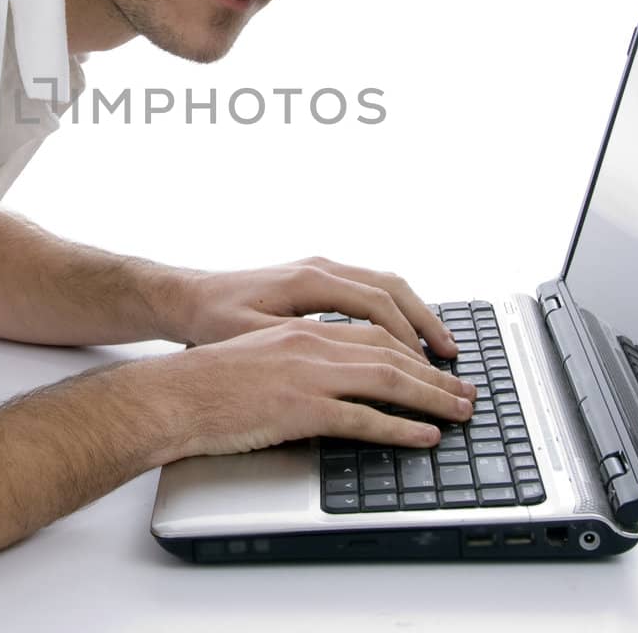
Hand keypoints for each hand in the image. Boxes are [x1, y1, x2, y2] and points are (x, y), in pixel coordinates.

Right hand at [128, 318, 477, 462]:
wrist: (172, 395)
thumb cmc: (208, 381)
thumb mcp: (262, 355)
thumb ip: (301, 361)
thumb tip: (334, 384)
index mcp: (304, 328)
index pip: (375, 330)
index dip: (415, 347)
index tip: (439, 365)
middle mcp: (312, 342)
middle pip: (392, 352)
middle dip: (435, 374)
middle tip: (465, 392)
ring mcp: (308, 374)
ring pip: (387, 379)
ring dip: (431, 398)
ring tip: (459, 413)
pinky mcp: (300, 407)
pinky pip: (363, 418)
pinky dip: (399, 428)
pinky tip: (422, 437)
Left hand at [166, 255, 459, 360]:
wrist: (185, 299)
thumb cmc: (210, 320)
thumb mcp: (248, 338)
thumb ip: (295, 346)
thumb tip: (338, 361)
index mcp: (308, 281)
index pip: (377, 306)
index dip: (408, 338)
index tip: (429, 368)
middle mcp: (320, 269)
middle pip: (392, 291)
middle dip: (426, 325)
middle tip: (452, 360)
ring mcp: (320, 271)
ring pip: (385, 286)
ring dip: (416, 315)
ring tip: (441, 349)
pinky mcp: (317, 281)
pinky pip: (370, 290)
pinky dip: (396, 311)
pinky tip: (407, 336)